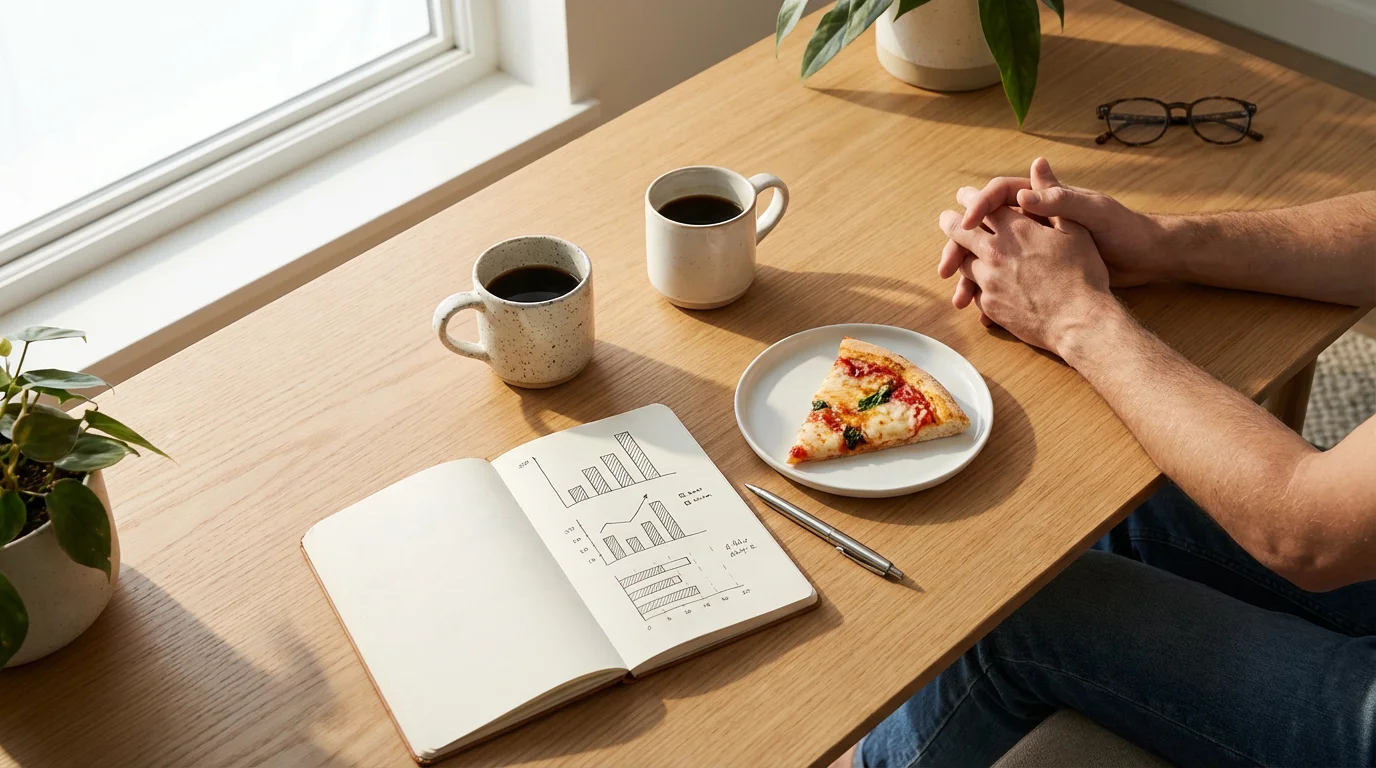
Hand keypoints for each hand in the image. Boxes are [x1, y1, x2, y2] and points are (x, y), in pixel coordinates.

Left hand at [937, 203, 1118, 355]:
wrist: (1079, 322)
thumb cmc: (1084, 275)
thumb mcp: (1075, 230)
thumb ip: (1052, 198)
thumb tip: (1038, 164)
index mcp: (1016, 229)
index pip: (984, 206)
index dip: (971, 198)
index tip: (963, 195)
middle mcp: (996, 252)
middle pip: (960, 232)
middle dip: (951, 222)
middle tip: (946, 219)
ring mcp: (989, 280)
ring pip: (963, 263)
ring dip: (961, 256)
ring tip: (960, 253)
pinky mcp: (989, 305)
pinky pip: (974, 291)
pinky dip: (974, 286)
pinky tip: (977, 286)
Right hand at [950, 158, 1167, 289]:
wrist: (1143, 259)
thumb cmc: (1122, 229)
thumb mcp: (1093, 211)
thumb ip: (1059, 198)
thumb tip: (1024, 188)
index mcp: (1040, 200)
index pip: (996, 196)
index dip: (976, 207)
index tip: (963, 223)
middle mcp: (1029, 222)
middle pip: (980, 231)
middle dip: (958, 249)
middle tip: (945, 267)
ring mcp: (1030, 249)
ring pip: (987, 262)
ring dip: (969, 280)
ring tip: (960, 300)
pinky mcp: (1036, 272)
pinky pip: (1002, 284)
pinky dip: (988, 298)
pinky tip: (981, 314)